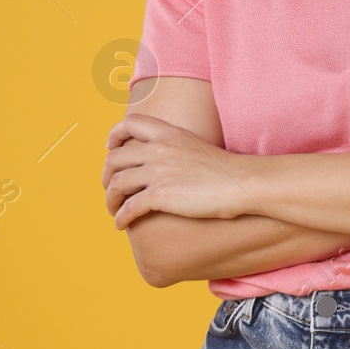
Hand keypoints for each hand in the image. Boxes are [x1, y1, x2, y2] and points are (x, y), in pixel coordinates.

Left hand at [102, 113, 251, 228]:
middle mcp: (160, 149)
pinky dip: (120, 218)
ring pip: (117, 184)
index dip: (115, 135)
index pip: (131, 123)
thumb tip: (167, 165)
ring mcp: (159, 172)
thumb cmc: (227, 171)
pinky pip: (128, 208)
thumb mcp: (199, 148)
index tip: (112, 147)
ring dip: (110, 199)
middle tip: (110, 186)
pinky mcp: (161, 195)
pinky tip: (122, 225)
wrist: (242, 183)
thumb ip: (178, 151)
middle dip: (107, 174)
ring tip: (114, 209)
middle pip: (115, 158)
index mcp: (171, 134)